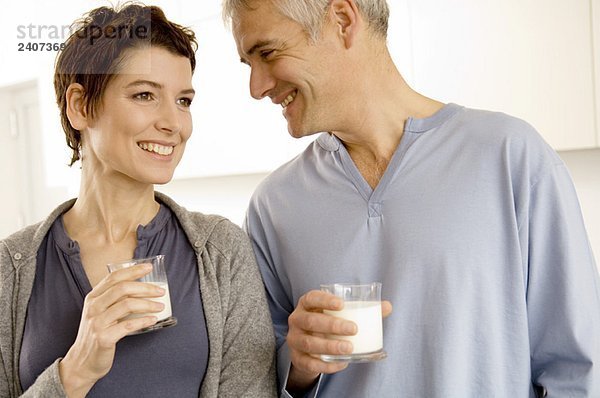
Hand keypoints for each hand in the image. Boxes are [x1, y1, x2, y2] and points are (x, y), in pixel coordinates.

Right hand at [58, 264, 164, 397]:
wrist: (82, 362)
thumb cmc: (98, 334)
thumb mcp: (101, 312)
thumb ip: (115, 299)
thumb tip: (143, 288)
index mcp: (93, 297)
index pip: (114, 277)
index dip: (133, 270)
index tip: (149, 268)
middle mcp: (93, 307)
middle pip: (123, 288)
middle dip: (145, 287)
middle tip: (160, 291)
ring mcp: (97, 323)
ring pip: (127, 305)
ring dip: (148, 304)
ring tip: (160, 306)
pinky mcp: (103, 338)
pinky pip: (127, 325)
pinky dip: (143, 321)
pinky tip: (153, 319)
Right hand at [286, 290, 392, 391]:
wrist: (309, 349)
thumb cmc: (327, 325)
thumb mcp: (340, 315)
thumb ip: (361, 310)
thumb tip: (387, 306)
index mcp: (307, 305)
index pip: (312, 298)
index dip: (325, 300)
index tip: (342, 304)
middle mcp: (297, 320)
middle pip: (310, 321)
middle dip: (332, 325)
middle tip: (353, 329)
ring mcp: (294, 339)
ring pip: (309, 343)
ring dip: (329, 346)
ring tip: (349, 348)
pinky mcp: (297, 358)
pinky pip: (310, 363)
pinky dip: (326, 365)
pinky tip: (342, 363)